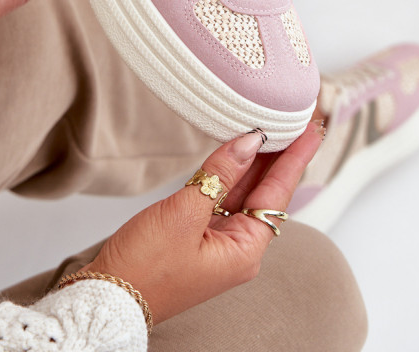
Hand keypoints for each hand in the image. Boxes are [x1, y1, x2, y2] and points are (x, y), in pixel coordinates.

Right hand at [80, 121, 324, 324]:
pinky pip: (224, 200)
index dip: (295, 157)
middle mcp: (238, 248)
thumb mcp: (184, 213)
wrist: (107, 297)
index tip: (311, 130)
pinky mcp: (200, 238)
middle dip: (281, 156)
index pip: (278, 192)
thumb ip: (220, 174)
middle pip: (267, 193)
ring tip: (273, 128)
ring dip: (256, 163)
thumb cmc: (144, 266)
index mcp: (244, 250)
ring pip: (245, 194)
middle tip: (297, 121)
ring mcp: (219, 244)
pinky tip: (236, 153)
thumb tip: (249, 142)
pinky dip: (231, 174)